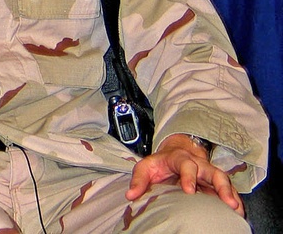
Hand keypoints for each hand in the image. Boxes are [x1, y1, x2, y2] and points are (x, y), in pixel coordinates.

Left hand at [127, 133, 242, 215]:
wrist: (173, 155)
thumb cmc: (159, 164)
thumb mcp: (145, 167)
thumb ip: (138, 179)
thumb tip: (130, 195)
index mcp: (180, 159)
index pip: (186, 165)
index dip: (188, 177)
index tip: (188, 190)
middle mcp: (199, 165)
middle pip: (214, 172)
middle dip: (221, 186)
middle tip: (227, 201)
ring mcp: (209, 174)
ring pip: (224, 181)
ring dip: (232, 194)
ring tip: (237, 210)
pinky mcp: (214, 184)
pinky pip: (228, 190)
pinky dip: (234, 200)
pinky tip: (238, 212)